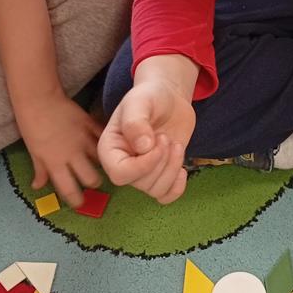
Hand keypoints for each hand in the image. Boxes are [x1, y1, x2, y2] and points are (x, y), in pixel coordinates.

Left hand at [16, 92, 102, 207]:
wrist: (39, 99)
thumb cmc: (31, 126)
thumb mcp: (33, 151)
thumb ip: (40, 170)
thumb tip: (38, 187)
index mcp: (56, 164)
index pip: (70, 190)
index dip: (76, 200)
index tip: (79, 202)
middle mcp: (73, 155)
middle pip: (92, 178)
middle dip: (93, 182)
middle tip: (89, 179)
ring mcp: (84, 139)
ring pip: (103, 158)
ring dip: (101, 162)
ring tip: (100, 161)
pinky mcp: (91, 125)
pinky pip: (104, 137)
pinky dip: (106, 141)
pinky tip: (106, 142)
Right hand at [98, 79, 195, 203]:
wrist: (169, 98)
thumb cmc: (150, 96)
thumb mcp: (139, 101)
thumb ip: (136, 121)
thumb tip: (142, 148)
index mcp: (110, 149)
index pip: (120, 174)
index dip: (143, 164)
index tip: (158, 141)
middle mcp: (123, 165)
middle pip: (141, 183)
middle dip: (162, 161)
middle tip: (165, 136)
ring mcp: (142, 172)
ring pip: (156, 190)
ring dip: (172, 168)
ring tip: (174, 144)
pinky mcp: (160, 174)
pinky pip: (166, 196)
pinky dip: (178, 187)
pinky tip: (183, 169)